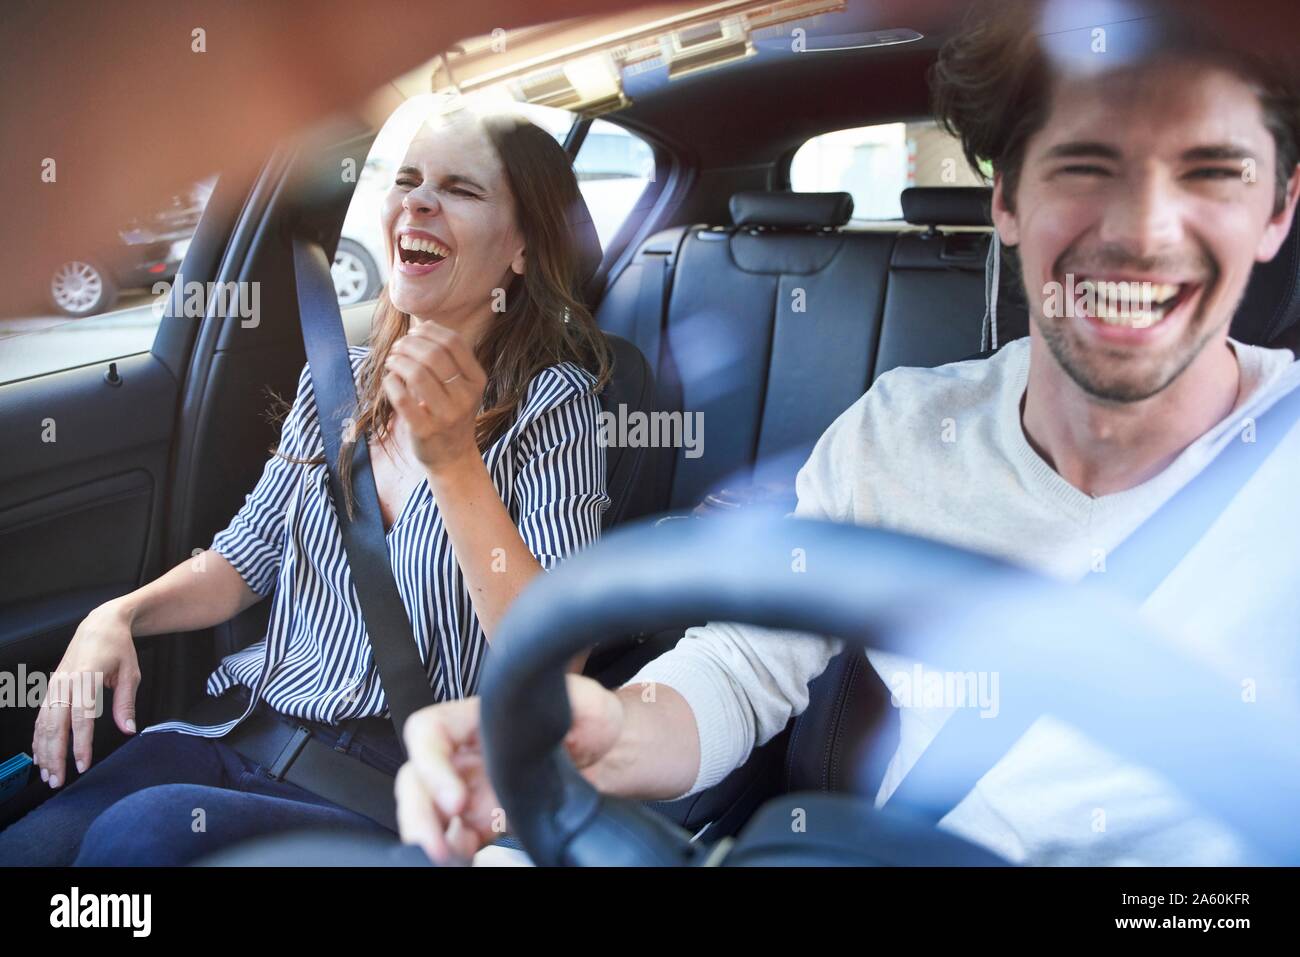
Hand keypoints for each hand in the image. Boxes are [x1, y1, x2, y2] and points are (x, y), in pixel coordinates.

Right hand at [32, 601, 141, 787]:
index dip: (80, 743)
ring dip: (44, 751)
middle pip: (55, 725)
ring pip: (43, 724)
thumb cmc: (118, 648)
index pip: (81, 717)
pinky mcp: (50, 688)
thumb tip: (128, 730)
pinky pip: (40, 717)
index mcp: (86, 677)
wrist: (100, 625)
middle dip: (55, 755)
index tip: (82, 765)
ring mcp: (54, 685)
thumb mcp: (131, 673)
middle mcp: (65, 682)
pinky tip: (40, 755)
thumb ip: (126, 703)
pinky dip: (38, 738)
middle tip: (58, 781)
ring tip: (47, 774)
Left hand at [381, 320, 487, 473]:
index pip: (453, 343)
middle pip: (433, 356)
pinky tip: (390, 380)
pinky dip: (391, 383)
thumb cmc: (451, 413)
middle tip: (397, 347)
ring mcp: (447, 415)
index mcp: (476, 380)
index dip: (429, 331)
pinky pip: (402, 398)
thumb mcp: (460, 386)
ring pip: (417, 375)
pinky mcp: (426, 430)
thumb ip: (446, 359)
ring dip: (398, 361)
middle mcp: (466, 397)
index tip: (413, 332)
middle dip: (409, 345)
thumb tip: (421, 326)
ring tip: (392, 361)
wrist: (452, 456)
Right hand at [395, 673, 623, 864]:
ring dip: (430, 837)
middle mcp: (467, 754)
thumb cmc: (591, 716)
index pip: (429, 731)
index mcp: (478, 718)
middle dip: (419, 814)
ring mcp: (473, 789)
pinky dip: (454, 851)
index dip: (431, 764)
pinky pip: (457, 838)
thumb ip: (559, 700)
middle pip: (417, 779)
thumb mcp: (579, 695)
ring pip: (429, 812)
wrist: (610, 750)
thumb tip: (554, 709)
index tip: (457, 799)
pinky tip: (463, 860)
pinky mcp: (487, 820)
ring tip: (446, 858)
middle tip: (437, 844)